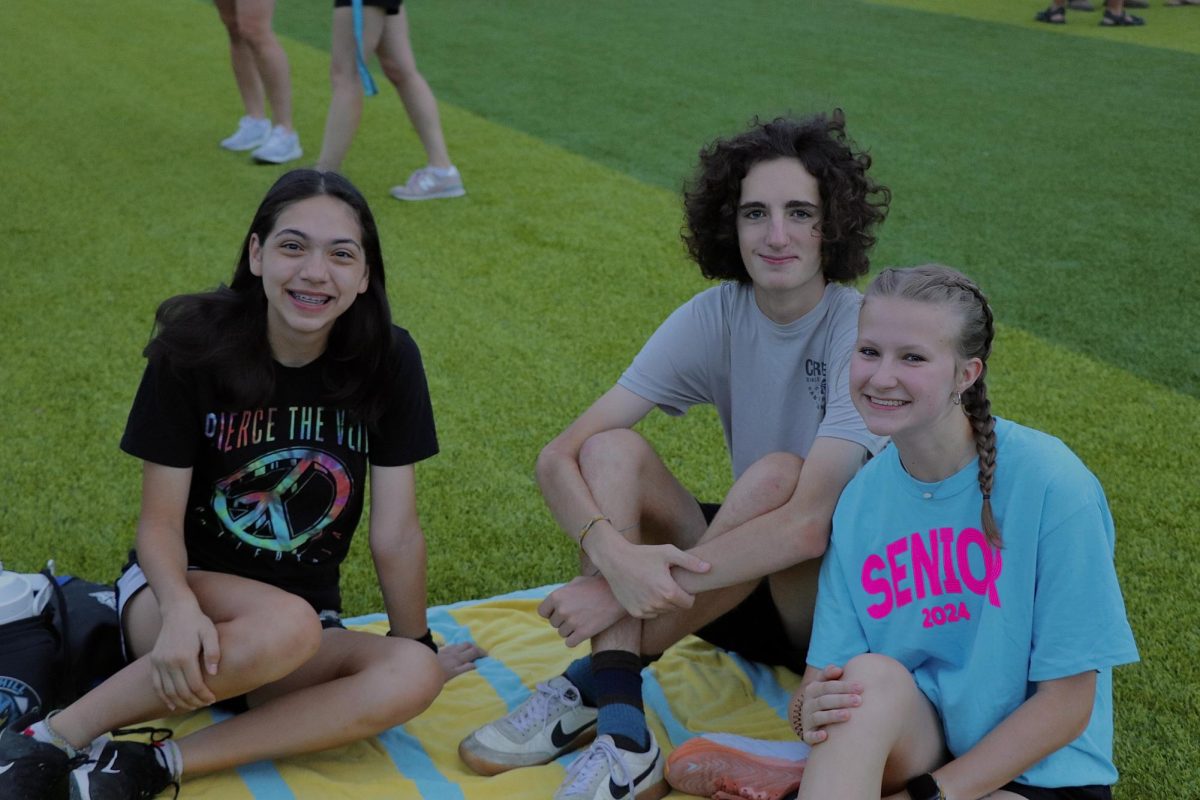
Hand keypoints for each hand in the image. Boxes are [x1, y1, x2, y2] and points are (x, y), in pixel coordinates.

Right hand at [149, 603, 219, 711]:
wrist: (177, 611)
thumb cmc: (198, 622)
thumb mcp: (210, 633)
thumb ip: (213, 652)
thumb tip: (214, 673)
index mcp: (185, 656)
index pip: (195, 684)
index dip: (204, 695)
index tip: (212, 699)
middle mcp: (169, 662)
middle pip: (181, 691)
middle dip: (194, 701)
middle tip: (205, 704)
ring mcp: (159, 663)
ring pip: (168, 691)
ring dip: (181, 702)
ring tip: (193, 705)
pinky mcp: (154, 662)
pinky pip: (157, 685)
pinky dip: (164, 697)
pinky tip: (173, 705)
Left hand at [437, 641, 485, 680]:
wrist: (421, 669)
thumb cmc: (437, 675)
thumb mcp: (453, 675)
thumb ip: (464, 669)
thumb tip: (475, 664)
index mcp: (458, 658)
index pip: (474, 651)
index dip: (482, 652)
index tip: (487, 656)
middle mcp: (453, 652)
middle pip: (468, 646)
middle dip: (476, 648)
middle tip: (481, 652)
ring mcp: (446, 650)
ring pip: (459, 645)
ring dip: (466, 646)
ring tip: (469, 649)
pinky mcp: (437, 650)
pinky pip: (445, 645)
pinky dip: (449, 645)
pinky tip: (449, 645)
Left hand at [538, 575, 626, 645]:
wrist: (618, 595)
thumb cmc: (597, 586)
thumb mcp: (576, 582)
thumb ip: (562, 592)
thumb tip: (552, 602)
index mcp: (557, 596)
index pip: (542, 612)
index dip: (551, 613)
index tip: (561, 612)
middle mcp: (562, 609)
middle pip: (554, 624)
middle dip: (563, 621)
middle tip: (578, 614)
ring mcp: (572, 622)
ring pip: (562, 634)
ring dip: (570, 630)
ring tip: (584, 620)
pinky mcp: (583, 633)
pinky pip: (570, 643)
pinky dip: (575, 639)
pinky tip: (584, 631)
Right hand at [590, 532, 709, 618]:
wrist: (615, 560)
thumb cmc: (643, 554)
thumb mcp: (668, 552)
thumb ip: (690, 562)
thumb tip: (709, 568)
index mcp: (668, 592)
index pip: (689, 603)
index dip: (688, 593)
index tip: (680, 583)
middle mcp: (657, 605)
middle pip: (676, 608)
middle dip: (676, 597)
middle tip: (667, 581)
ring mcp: (645, 610)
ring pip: (664, 611)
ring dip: (664, 602)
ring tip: (656, 584)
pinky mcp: (635, 613)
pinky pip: (651, 613)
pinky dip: (651, 605)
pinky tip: (645, 590)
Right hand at [793, 664, 862, 744]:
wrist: (814, 720)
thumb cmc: (829, 699)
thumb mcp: (826, 684)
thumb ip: (830, 675)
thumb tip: (838, 669)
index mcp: (813, 689)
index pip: (827, 685)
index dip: (844, 686)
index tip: (861, 687)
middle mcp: (808, 704)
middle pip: (824, 700)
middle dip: (842, 699)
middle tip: (859, 700)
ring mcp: (807, 719)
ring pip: (818, 716)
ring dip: (832, 715)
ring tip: (848, 715)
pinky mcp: (808, 734)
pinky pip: (809, 736)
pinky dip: (816, 736)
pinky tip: (825, 735)